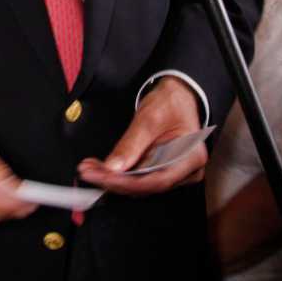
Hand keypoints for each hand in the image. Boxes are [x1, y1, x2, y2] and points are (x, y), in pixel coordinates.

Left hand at [76, 77, 205, 194]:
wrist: (177, 95)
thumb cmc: (171, 103)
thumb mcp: (148, 118)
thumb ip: (131, 145)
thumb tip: (113, 167)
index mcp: (191, 156)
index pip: (157, 180)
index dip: (127, 183)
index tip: (103, 177)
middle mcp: (187, 170)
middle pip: (147, 185)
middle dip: (115, 181)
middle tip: (90, 172)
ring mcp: (175, 172)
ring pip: (141, 183)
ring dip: (114, 178)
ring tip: (92, 169)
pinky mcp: (162, 170)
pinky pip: (140, 177)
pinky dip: (120, 174)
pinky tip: (103, 169)